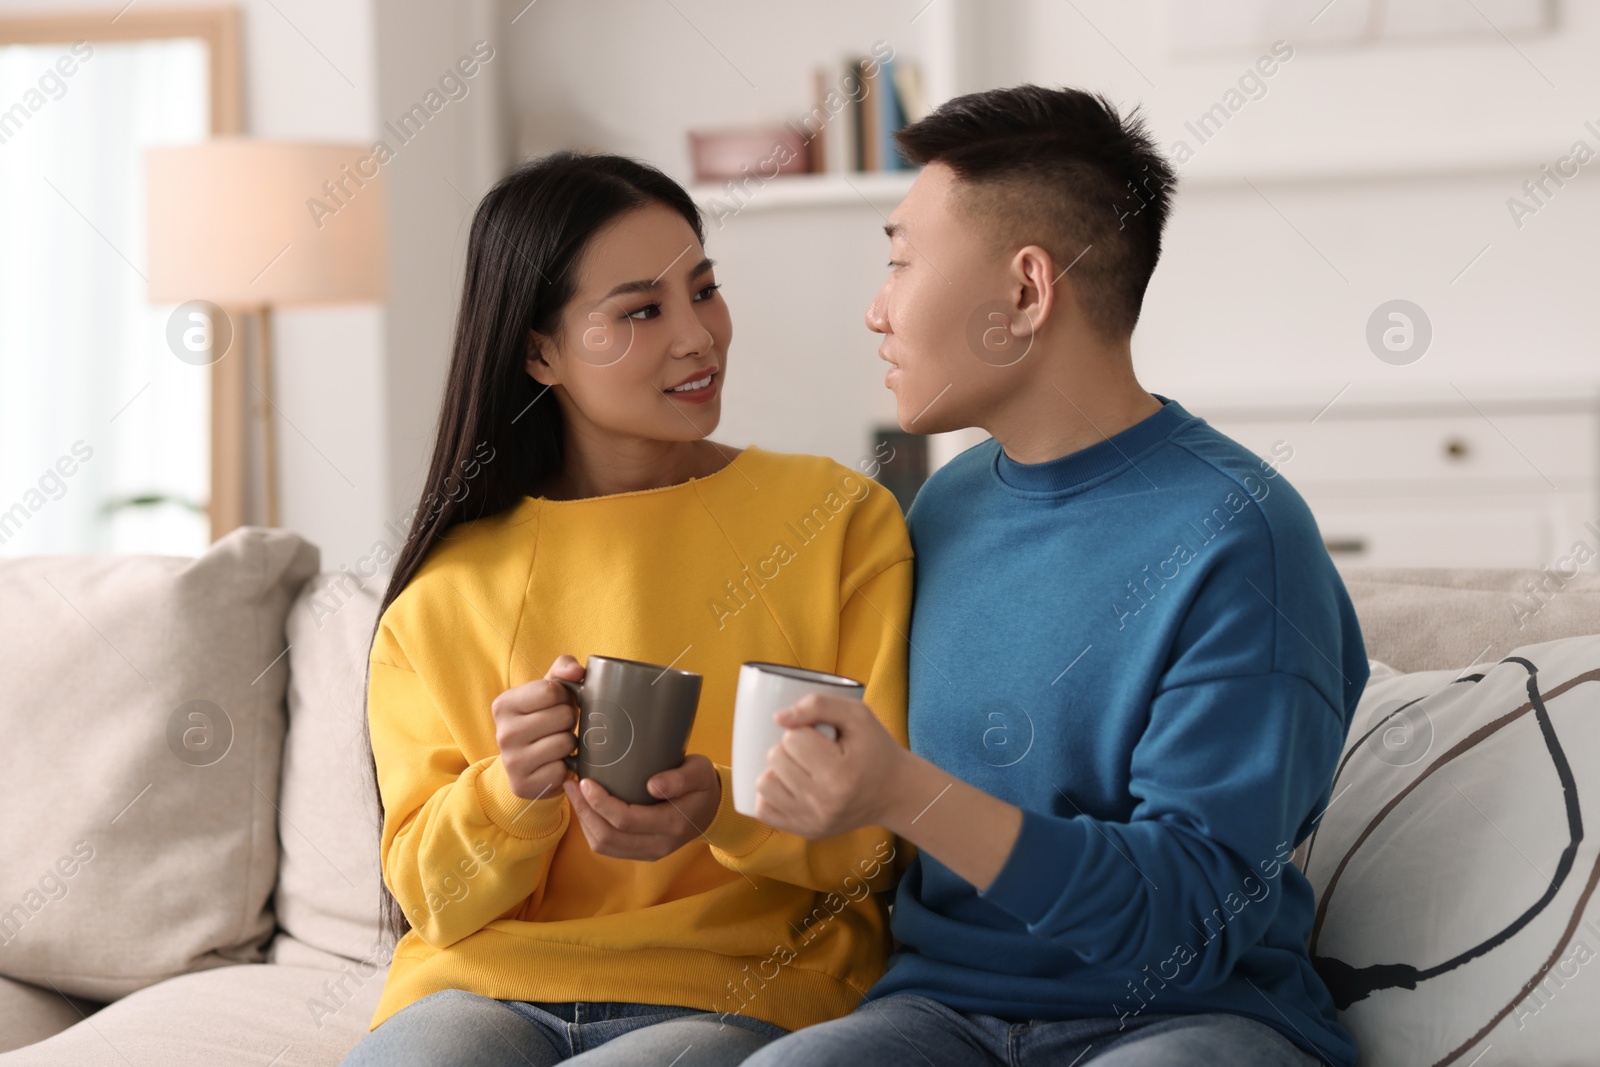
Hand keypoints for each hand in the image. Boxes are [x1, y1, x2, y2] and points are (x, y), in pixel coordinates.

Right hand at [490, 655, 581, 801]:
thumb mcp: (548, 690)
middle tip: (559, 727)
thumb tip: (577, 671)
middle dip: (569, 721)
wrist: (526, 763)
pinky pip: (562, 771)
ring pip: (565, 743)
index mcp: (504, 704)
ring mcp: (511, 762)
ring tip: (558, 744)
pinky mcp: (523, 785)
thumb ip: (563, 669)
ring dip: (569, 744)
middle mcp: (502, 733)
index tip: (557, 705)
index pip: (552, 691)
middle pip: (562, 716)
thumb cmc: (542, 719)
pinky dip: (565, 768)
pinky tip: (555, 764)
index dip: (564, 697)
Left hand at [563, 753, 721, 859]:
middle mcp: (658, 845)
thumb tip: (652, 785)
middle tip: (572, 785)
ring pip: (604, 845)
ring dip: (584, 821)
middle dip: (584, 811)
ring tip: (574, 795)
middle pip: (608, 836)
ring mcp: (648, 852)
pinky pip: (608, 847)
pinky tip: (586, 808)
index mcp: (672, 825)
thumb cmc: (703, 784)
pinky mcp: (640, 852)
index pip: (626, 820)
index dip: (600, 803)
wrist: (713, 809)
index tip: (585, 781)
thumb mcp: (700, 772)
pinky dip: (591, 828)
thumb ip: (680, 779)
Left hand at [753, 694, 907, 838]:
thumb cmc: (875, 749)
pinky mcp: (805, 832)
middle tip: (813, 751)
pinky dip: (773, 795)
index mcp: (840, 774)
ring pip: (764, 784)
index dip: (804, 730)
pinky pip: (764, 810)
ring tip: (801, 768)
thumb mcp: (858, 715)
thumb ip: (819, 704)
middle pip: (776, 758)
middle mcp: (824, 803)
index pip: (792, 738)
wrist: (893, 793)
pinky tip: (792, 786)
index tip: (822, 737)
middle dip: (790, 748)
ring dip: (778, 770)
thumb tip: (778, 717)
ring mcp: (813, 821)